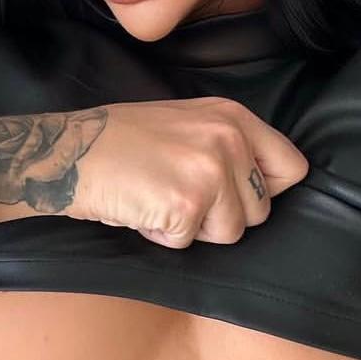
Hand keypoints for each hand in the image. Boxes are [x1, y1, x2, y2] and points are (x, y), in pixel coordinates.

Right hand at [59, 96, 309, 247]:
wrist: (68, 152)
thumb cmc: (118, 142)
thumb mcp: (185, 123)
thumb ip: (226, 145)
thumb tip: (258, 185)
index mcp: (233, 117)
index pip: (292, 168)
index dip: (263, 192)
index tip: (232, 196)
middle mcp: (229, 139)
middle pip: (261, 210)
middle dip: (221, 216)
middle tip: (178, 195)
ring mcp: (210, 171)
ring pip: (230, 232)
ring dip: (192, 228)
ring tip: (158, 199)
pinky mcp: (188, 204)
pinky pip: (189, 242)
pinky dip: (163, 235)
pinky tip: (141, 209)